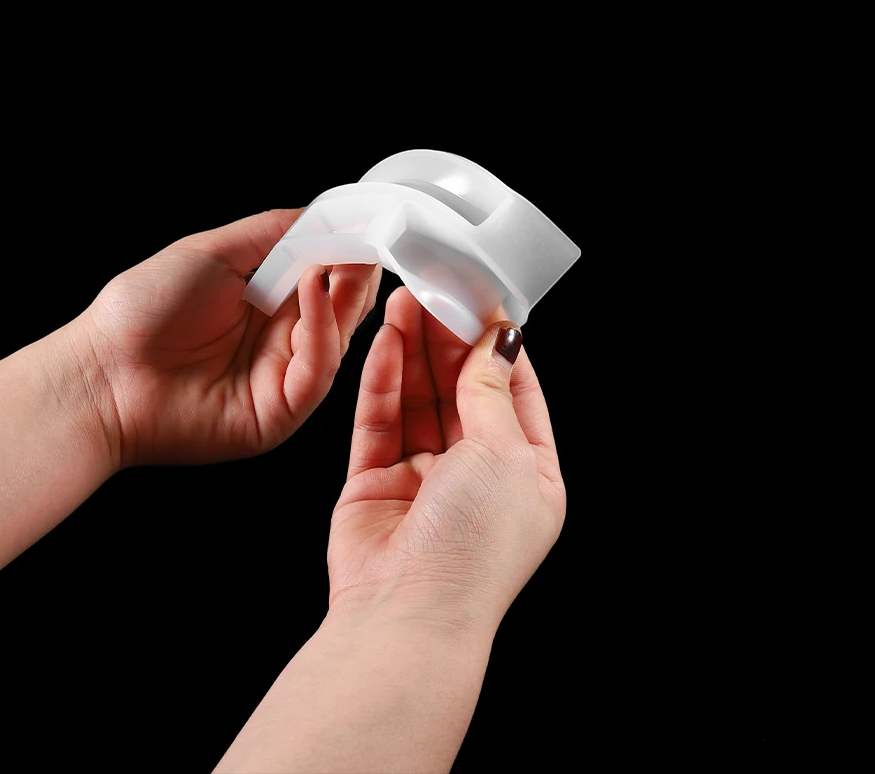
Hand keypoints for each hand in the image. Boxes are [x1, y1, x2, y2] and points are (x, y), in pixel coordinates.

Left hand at [79, 208, 380, 466]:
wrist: (101, 374)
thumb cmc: (142, 312)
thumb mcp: (214, 253)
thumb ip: (274, 232)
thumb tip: (330, 215)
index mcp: (267, 304)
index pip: (327, 277)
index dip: (348, 251)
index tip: (368, 222)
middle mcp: (280, 341)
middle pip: (341, 308)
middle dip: (357, 272)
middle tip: (368, 239)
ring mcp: (281, 379)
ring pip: (338, 338)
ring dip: (344, 294)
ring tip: (338, 259)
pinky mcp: (280, 413)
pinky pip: (317, 371)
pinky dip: (321, 328)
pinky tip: (312, 292)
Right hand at [328, 286, 565, 633]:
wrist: (406, 616)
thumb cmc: (473, 548)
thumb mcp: (504, 455)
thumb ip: (492, 392)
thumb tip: (498, 340)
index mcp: (528, 474)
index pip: (516, 391)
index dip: (497, 344)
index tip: (481, 299)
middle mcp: (478, 475)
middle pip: (462, 389)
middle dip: (448, 339)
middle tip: (434, 289)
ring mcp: (425, 478)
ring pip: (419, 398)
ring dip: (413, 350)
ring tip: (406, 299)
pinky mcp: (377, 480)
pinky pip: (380, 419)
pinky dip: (383, 379)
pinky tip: (386, 341)